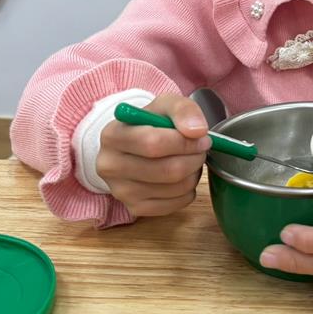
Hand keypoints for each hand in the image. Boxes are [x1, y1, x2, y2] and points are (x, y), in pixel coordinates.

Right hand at [97, 94, 210, 215]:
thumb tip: (198, 131)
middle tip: (202, 149)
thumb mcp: (165, 105)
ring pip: (174, 188)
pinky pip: (175, 204)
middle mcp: (110, 166)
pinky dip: (189, 190)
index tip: (202, 137)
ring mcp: (120, 191)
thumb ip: (183, 110)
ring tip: (191, 160)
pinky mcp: (134, 208)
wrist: (134, 145)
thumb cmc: (150, 123)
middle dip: (194, 158)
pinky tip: (183, 177)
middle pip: (167, 170)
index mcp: (112, 135)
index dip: (185, 142)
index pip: (153, 143)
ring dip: (194, 173)